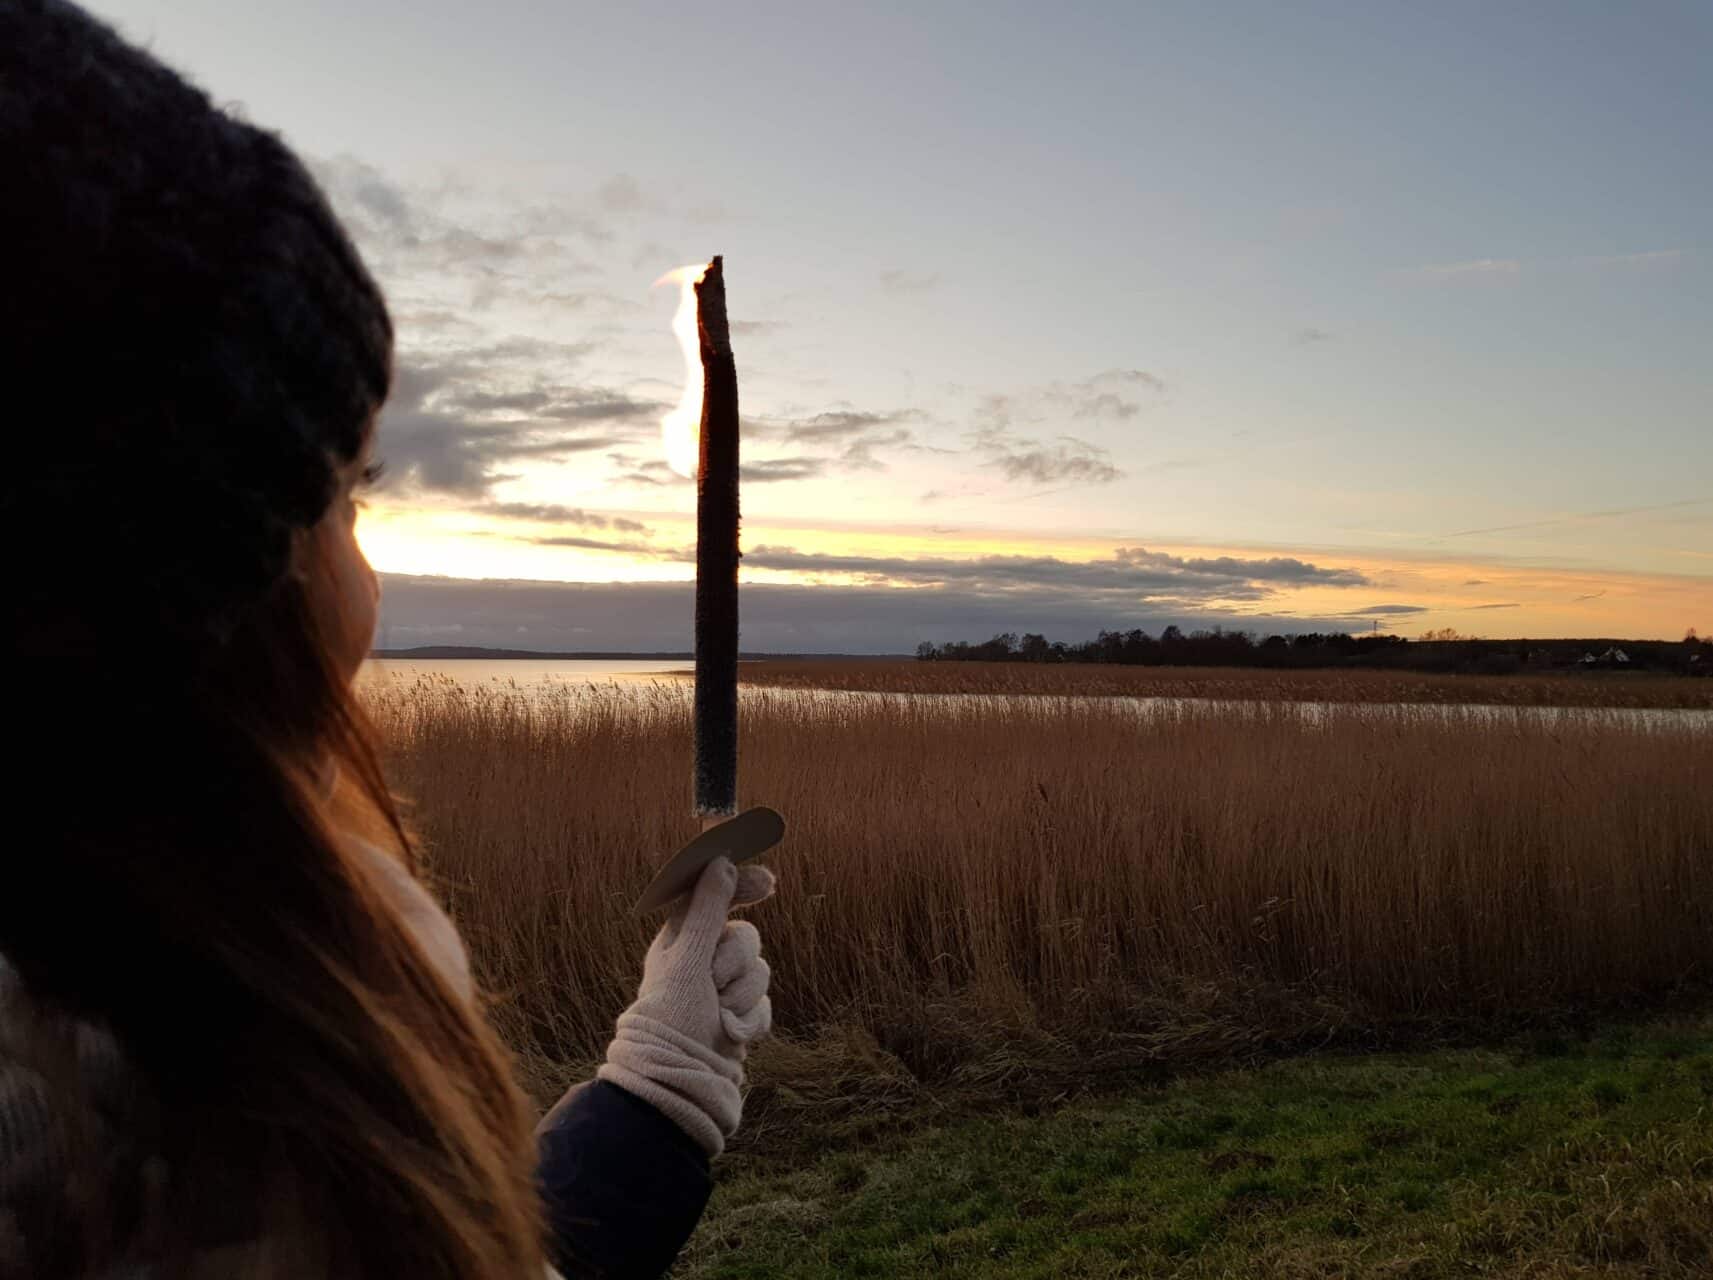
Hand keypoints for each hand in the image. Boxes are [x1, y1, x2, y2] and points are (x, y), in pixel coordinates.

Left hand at [597, 857, 774, 1155]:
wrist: (683, 1086)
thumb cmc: (673, 1022)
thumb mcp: (689, 961)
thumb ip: (708, 912)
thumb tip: (722, 861)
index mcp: (679, 941)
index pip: (713, 899)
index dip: (741, 886)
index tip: (770, 883)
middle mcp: (700, 962)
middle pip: (745, 936)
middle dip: (736, 961)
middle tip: (714, 982)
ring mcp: (721, 991)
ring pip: (760, 970)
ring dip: (743, 995)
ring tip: (719, 1017)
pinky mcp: (738, 1017)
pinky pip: (765, 1002)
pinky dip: (752, 1019)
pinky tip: (732, 1035)